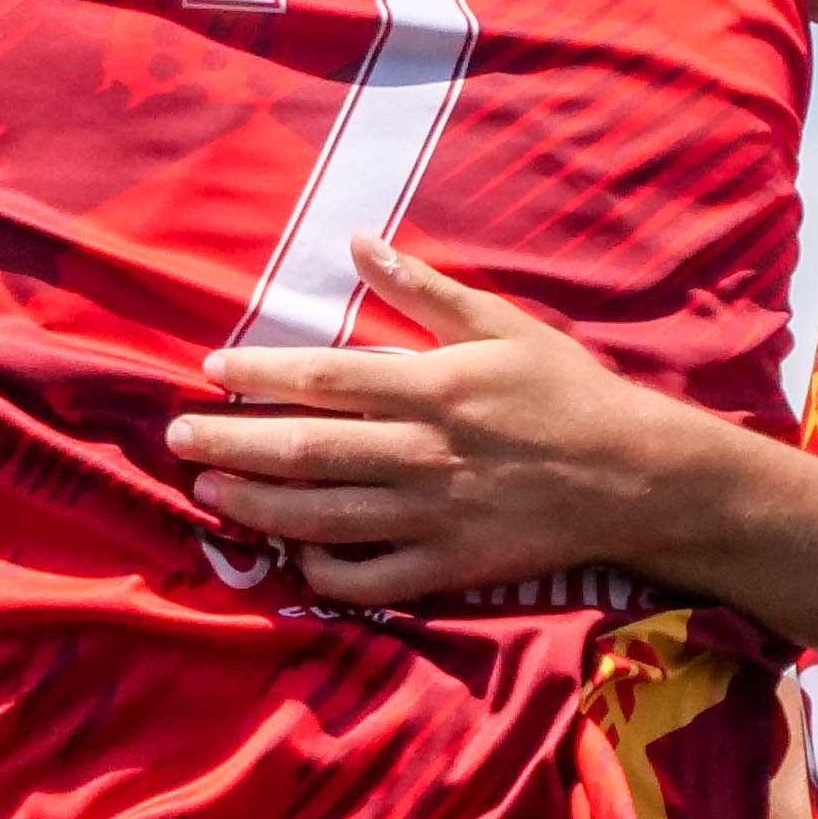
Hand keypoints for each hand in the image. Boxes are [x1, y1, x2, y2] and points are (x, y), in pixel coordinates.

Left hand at [162, 238, 738, 606]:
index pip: (323, 378)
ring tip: (207, 490)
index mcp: (432, 387)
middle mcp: (423, 452)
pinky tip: (288, 553)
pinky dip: (320, 569)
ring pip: (321, 515)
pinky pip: (368, 577)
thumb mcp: (502, 327)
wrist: (641, 477)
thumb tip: (357, 241)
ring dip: (255, 504)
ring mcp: (433, 515)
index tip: (209, 369)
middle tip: (176, 437)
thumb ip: (423, 289)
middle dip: (230, 442)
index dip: (257, 373)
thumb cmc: (567, 393)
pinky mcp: (450, 566)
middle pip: (304, 448)